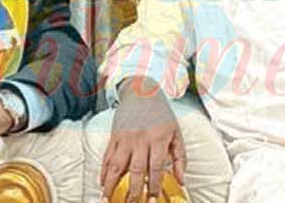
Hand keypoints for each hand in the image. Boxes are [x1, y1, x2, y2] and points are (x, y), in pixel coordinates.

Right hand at [100, 76, 185, 202]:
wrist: (142, 92)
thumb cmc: (161, 115)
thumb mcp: (176, 133)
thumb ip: (180, 158)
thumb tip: (181, 181)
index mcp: (158, 139)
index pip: (156, 167)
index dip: (155, 185)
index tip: (153, 199)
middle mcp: (140, 139)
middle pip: (136, 170)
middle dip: (134, 190)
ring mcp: (125, 138)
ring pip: (117, 165)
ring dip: (112, 184)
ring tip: (108, 199)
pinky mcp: (114, 136)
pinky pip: (107, 157)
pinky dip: (104, 172)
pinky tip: (103, 184)